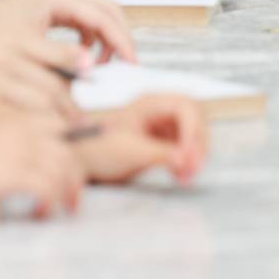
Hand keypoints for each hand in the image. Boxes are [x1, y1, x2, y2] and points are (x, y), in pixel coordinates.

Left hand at [0, 0, 136, 61]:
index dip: (122, 42)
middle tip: (125, 66)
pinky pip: (83, 22)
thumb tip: (89, 67)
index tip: (131, 64)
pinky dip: (91, 39)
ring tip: (102, 66)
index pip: (104, 16)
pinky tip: (83, 58)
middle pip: (108, 10)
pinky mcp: (50, 10)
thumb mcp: (25, 46)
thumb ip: (60, 56)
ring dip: (106, 39)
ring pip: (97, 16)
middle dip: (120, 38)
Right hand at [0, 113, 84, 217]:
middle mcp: (24, 131)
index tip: (99, 142)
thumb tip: (42, 164)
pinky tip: (40, 214)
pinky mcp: (15, 173)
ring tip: (64, 210)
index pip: (61, 124)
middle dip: (78, 176)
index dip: (84, 135)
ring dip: (68, 194)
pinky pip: (48, 189)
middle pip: (69, 150)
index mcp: (18, 121)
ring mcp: (21, 151)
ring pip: (64, 170)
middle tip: (75, 198)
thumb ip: (18, 145)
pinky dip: (49, 204)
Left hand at [72, 94, 208, 184]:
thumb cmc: (97, 148)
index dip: (193, 130)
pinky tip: (180, 175)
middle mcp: (159, 111)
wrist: (81, 160)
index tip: (190, 154)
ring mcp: (162, 126)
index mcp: (150, 102)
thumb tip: (185, 159)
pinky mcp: (163, 142)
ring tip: (186, 176)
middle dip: (197, 145)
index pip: (186, 107)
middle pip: (195, 120)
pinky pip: (184, 149)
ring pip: (193, 136)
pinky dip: (186, 162)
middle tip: (193, 168)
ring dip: (194, 155)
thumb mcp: (130, 151)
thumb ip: (160, 154)